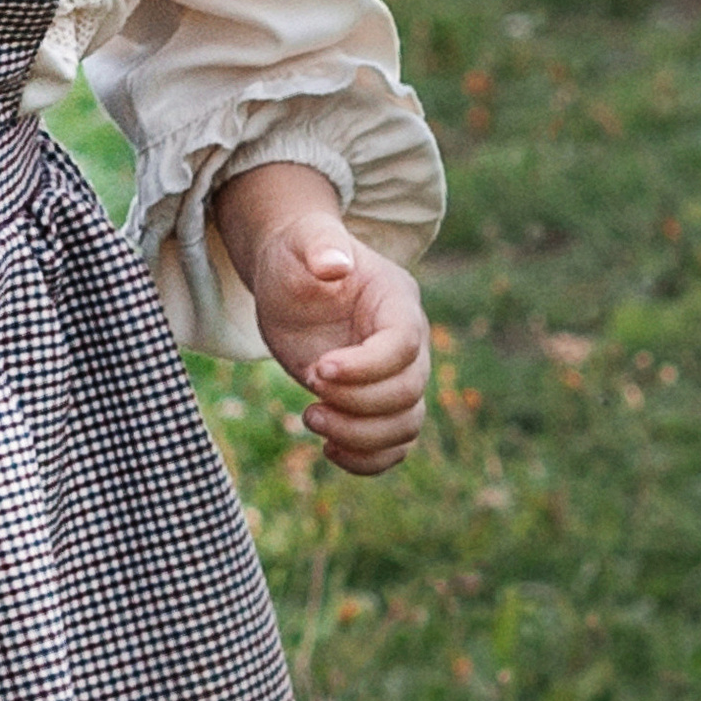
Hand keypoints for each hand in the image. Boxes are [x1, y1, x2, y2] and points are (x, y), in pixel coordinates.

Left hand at [213, 164, 430, 476]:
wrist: (292, 277)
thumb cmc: (297, 254)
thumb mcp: (303, 241)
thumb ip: (321, 247)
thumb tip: (335, 264)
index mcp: (397, 303)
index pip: (402, 345)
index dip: (365, 366)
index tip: (317, 369)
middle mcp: (407, 344)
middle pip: (408, 391)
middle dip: (356, 402)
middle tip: (309, 386)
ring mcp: (392, 376)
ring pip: (406, 425)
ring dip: (361, 436)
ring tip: (310, 416)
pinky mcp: (373, 401)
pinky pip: (393, 444)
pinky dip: (368, 459)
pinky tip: (327, 448)